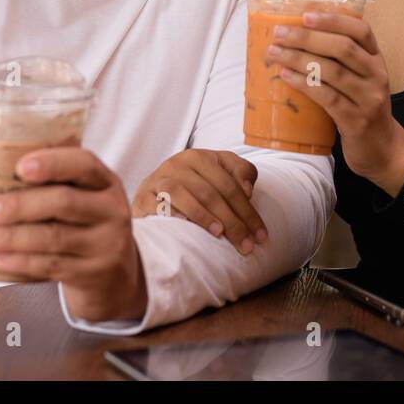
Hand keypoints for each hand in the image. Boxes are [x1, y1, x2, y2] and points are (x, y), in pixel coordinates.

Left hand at [0, 146, 147, 322]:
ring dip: (13, 237)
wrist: (114, 274)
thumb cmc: (84, 224)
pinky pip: (51, 266)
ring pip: (53, 238)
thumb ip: (54, 185)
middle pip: (64, 203)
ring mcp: (106, 245)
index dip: (53, 163)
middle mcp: (112, 211)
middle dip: (21, 205)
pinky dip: (21, 261)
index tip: (21, 167)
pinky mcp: (93, 273)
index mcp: (106, 183)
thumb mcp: (84, 198)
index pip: (84, 164)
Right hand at [131, 147, 266, 253]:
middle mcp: (176, 164)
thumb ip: (240, 172)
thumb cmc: (194, 184)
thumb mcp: (219, 171)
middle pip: (209, 192)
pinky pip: (155, 204)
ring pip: (181, 194)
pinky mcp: (142, 197)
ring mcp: (157, 180)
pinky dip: (169, 213)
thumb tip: (248, 189)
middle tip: (246, 245)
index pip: (229, 185)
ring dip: (202, 214)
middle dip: (232, 221)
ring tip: (219, 233)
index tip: (260, 235)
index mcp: (199, 157)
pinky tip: (183, 224)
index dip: (248, 211)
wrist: (154, 190)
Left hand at [265, 11, 403, 195]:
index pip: (361, 30)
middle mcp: (376, 75)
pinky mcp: (355, 120)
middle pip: (342, 48)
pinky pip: (326, 96)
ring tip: (274, 53)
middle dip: (308, 38)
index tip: (306, 14)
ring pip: (332, 71)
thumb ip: (340, 60)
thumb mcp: (360, 79)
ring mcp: (368, 98)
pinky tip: (285, 76)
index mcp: (376, 59)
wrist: (382, 148)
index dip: (334, 19)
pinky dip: (304, 83)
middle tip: (280, 33)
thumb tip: (296, 36)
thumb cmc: (361, 107)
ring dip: (299, 59)